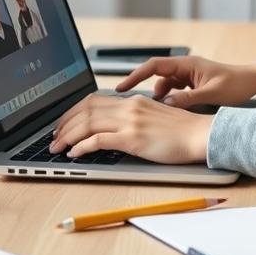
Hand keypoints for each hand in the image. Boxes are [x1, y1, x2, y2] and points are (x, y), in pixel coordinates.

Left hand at [48, 94, 212, 163]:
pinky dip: (81, 147)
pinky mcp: (132, 139)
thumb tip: (115, 127)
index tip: (64, 122)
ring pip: (87, 123)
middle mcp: (129, 107)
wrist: (201, 135)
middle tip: (54, 137)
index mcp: (133, 101)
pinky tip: (74, 154)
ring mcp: (130, 122)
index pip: (94, 100)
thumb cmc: (183, 132)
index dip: (73, 111)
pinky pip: (98, 140)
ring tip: (57, 147)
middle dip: (64, 124)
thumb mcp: (154, 118)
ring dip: (67, 136)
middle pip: (85, 109)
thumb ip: (135, 118)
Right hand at [114, 56, 255, 108]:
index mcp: (187, 64)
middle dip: (140, 86)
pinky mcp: (193, 85)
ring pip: (164, 85)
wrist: (253, 82)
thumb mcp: (212, 94)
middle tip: (125, 101)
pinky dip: (167, 100)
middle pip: (155, 75)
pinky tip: (167, 112)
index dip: (135, 75)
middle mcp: (185, 68)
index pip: (154, 66)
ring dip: (156, 97)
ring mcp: (188, 76)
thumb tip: (165, 103)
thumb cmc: (236, 85)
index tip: (121, 86)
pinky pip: (173, 91)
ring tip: (149, 112)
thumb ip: (188, 99)